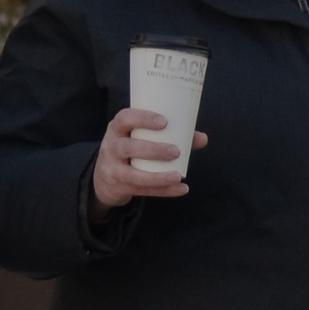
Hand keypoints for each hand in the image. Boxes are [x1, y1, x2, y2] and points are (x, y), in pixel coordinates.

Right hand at [87, 108, 209, 217]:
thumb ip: (173, 135)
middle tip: (175, 151)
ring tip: (178, 175)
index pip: (124, 118)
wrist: (105, 176)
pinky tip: (181, 189)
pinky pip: (142, 191)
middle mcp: (111, 147)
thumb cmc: (132, 147)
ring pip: (133, 175)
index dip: (143, 119)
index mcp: (117, 129)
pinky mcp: (120, 187)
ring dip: (157, 177)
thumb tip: (203, 138)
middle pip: (128, 147)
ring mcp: (112, 169)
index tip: (164, 122)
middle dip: (152, 149)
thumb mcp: (141, 138)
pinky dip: (163, 191)